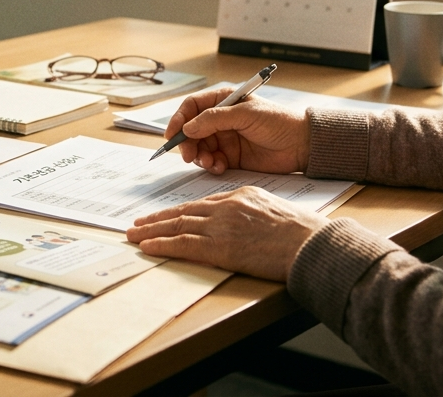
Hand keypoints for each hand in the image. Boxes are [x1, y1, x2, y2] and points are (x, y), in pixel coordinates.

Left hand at [125, 187, 324, 280]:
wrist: (309, 243)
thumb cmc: (301, 232)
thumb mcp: (273, 211)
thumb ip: (251, 213)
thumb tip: (241, 224)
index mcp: (239, 195)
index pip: (201, 203)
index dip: (179, 210)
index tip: (165, 216)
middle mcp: (226, 207)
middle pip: (183, 211)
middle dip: (157, 218)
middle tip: (138, 223)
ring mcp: (221, 226)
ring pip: (177, 225)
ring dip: (151, 231)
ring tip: (133, 234)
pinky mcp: (219, 246)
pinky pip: (182, 244)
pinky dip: (161, 244)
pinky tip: (146, 246)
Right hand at [166, 87, 309, 174]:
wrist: (302, 145)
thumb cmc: (279, 121)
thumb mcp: (246, 114)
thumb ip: (215, 119)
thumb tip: (188, 126)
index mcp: (223, 101)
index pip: (192, 107)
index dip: (178, 119)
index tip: (172, 135)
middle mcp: (221, 119)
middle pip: (191, 130)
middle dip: (188, 143)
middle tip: (189, 156)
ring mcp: (226, 139)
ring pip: (200, 148)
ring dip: (200, 156)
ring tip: (210, 162)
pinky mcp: (232, 157)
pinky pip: (212, 162)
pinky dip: (212, 166)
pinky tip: (221, 166)